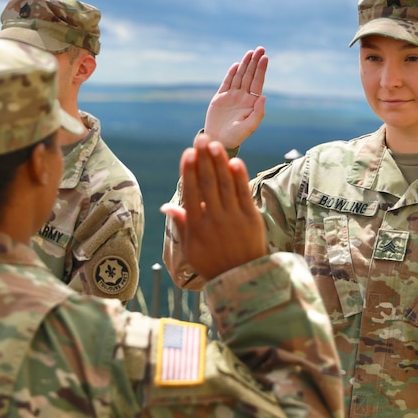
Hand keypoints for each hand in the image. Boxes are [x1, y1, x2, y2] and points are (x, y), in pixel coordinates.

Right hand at [161, 134, 266, 278]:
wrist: (242, 278)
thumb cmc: (212, 263)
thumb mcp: (190, 249)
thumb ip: (181, 224)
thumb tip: (166, 206)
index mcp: (196, 226)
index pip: (191, 192)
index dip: (188, 171)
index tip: (187, 153)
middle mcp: (214, 219)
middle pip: (208, 183)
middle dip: (203, 159)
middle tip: (201, 139)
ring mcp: (234, 217)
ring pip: (225, 184)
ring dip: (220, 162)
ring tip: (215, 144)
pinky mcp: (251, 218)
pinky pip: (243, 193)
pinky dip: (239, 177)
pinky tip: (234, 162)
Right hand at [203, 47, 267, 149]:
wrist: (219, 140)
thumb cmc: (236, 136)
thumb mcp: (250, 127)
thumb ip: (258, 113)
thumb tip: (264, 97)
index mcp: (251, 102)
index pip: (258, 82)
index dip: (261, 70)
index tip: (264, 58)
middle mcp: (243, 97)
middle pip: (250, 76)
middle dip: (255, 62)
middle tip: (260, 48)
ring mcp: (232, 96)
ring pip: (239, 76)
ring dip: (245, 64)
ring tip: (250, 52)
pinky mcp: (220, 97)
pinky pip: (226, 82)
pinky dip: (231, 73)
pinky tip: (237, 65)